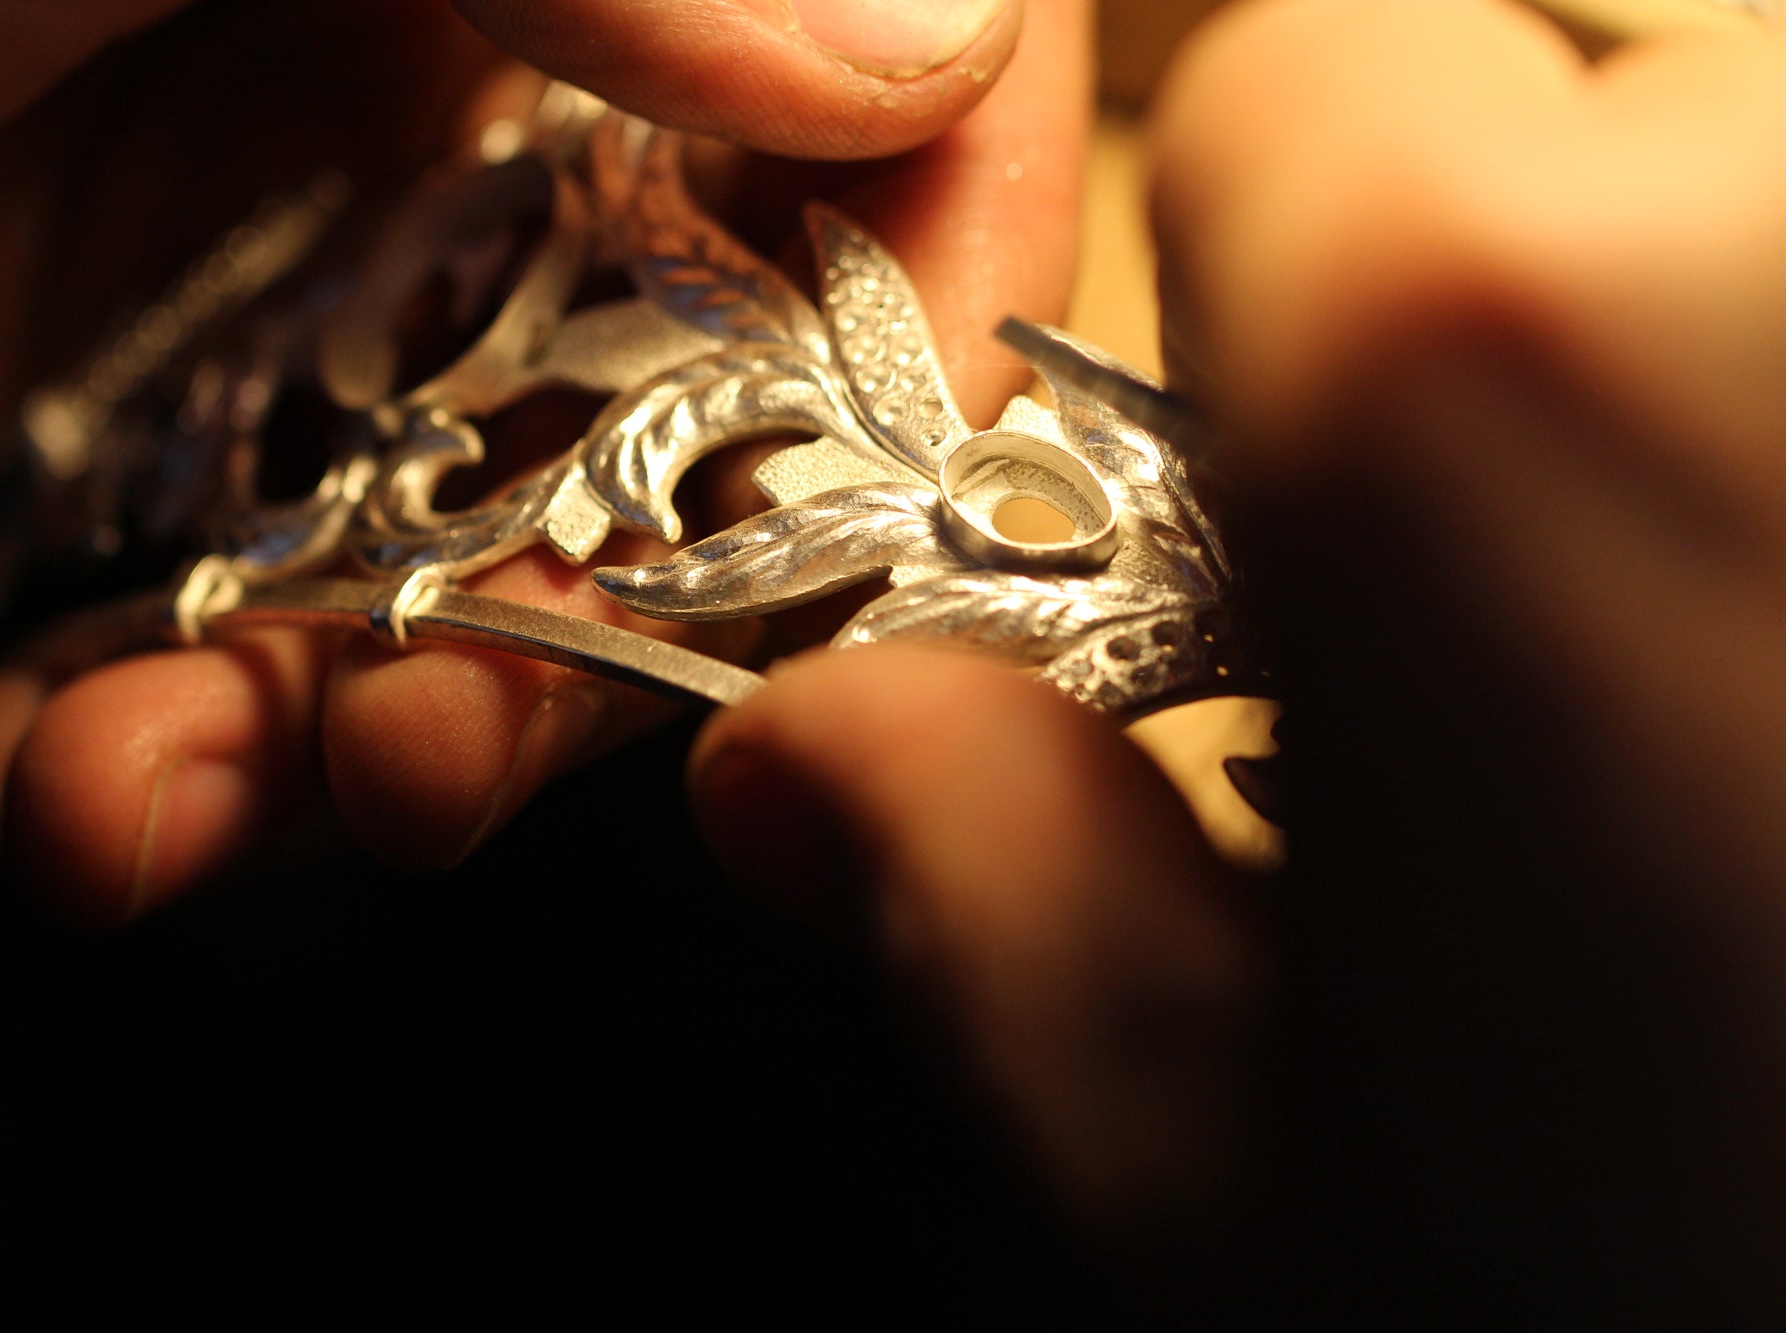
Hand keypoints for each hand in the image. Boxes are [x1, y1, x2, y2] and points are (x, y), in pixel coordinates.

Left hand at [0, 0, 1094, 917]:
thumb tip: (924, 50)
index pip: (895, 69)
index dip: (950, 257)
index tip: (899, 459)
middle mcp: (492, 104)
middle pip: (718, 412)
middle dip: (605, 619)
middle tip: (460, 744)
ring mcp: (345, 299)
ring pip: (495, 576)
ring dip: (367, 735)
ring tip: (187, 798)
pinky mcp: (187, 457)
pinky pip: (275, 645)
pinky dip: (173, 761)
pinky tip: (61, 780)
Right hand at [691, 0, 1785, 1315]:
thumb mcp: (1250, 1196)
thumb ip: (987, 901)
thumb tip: (805, 763)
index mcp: (1497, 371)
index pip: (1299, 55)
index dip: (1277, 261)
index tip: (1322, 439)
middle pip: (1614, 12)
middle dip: (1558, 196)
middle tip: (1591, 505)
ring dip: (1761, 279)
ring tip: (1765, 587)